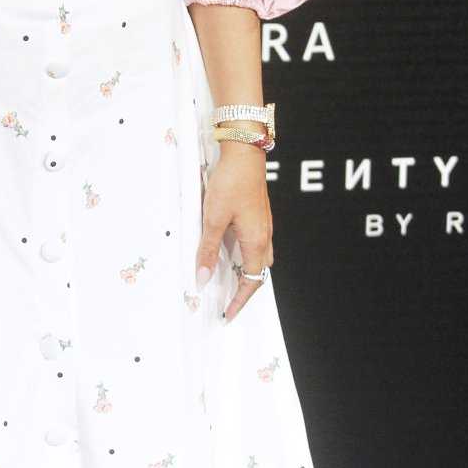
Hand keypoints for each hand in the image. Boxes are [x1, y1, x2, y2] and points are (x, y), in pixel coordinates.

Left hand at [196, 145, 272, 321]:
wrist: (244, 153)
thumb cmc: (232, 182)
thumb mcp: (213, 219)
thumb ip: (208, 250)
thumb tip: (203, 277)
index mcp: (256, 241)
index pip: (251, 281)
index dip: (239, 301)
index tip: (228, 314)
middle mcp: (264, 235)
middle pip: (258, 272)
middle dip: (244, 289)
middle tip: (227, 301)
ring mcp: (263, 224)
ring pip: (257, 257)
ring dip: (244, 271)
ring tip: (226, 280)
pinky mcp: (258, 215)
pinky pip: (254, 243)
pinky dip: (243, 255)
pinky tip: (228, 251)